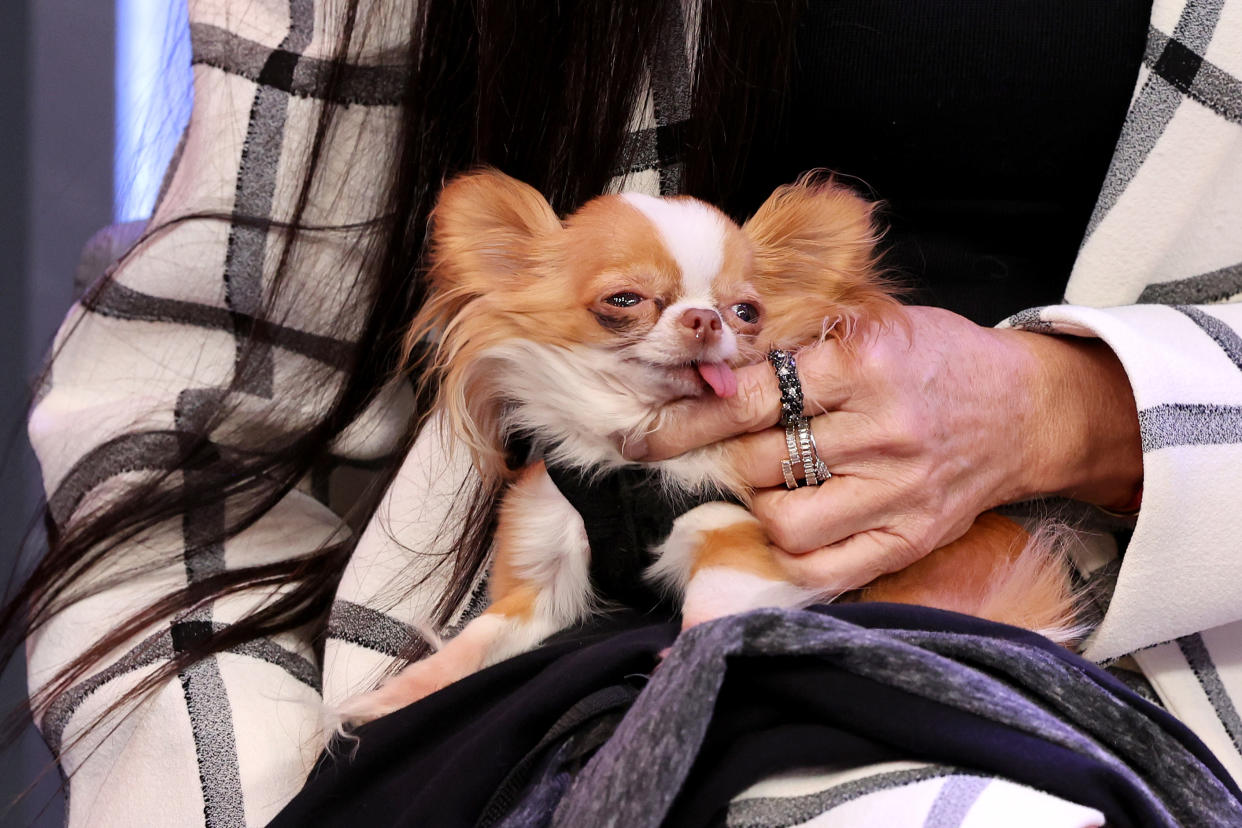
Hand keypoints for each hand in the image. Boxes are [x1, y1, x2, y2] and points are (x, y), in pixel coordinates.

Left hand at [632, 306, 1141, 590]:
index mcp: (864, 363)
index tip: (642, 435)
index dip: (685, 420)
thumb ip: (790, 348)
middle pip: (757, 462)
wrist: (1024, 409)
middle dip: (724, 458)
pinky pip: (821, 568)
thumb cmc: (931, 359)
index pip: (748, 399)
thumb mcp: (866, 326)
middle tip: (721, 450)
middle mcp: (883, 429)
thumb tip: (702, 379)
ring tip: (775, 478)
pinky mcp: (912, 538)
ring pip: (782, 521)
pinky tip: (795, 519)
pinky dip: (789, 551)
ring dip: (759, 503)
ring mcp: (900, 491)